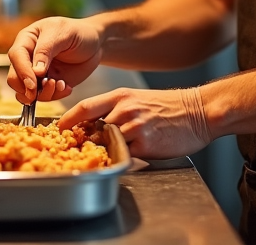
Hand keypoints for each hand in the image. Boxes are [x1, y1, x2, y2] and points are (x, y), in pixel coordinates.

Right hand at [6, 16, 102, 103]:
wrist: (95, 44)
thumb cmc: (78, 32)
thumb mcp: (63, 33)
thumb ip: (46, 49)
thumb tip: (35, 71)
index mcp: (27, 40)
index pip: (16, 56)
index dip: (22, 71)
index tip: (33, 83)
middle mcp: (28, 58)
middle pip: (14, 78)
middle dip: (27, 88)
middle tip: (42, 89)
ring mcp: (37, 74)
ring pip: (26, 92)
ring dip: (43, 94)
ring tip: (60, 85)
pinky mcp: (47, 85)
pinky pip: (43, 97)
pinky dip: (54, 96)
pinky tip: (67, 87)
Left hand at [58, 87, 211, 159]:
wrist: (198, 112)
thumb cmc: (168, 107)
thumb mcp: (138, 99)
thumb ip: (116, 109)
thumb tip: (95, 126)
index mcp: (121, 96)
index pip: (85, 107)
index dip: (68, 120)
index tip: (57, 129)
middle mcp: (125, 110)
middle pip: (92, 129)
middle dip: (83, 141)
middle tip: (75, 150)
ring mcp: (134, 127)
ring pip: (107, 144)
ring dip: (103, 152)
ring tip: (104, 155)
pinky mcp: (145, 144)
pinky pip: (125, 156)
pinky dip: (122, 159)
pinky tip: (126, 158)